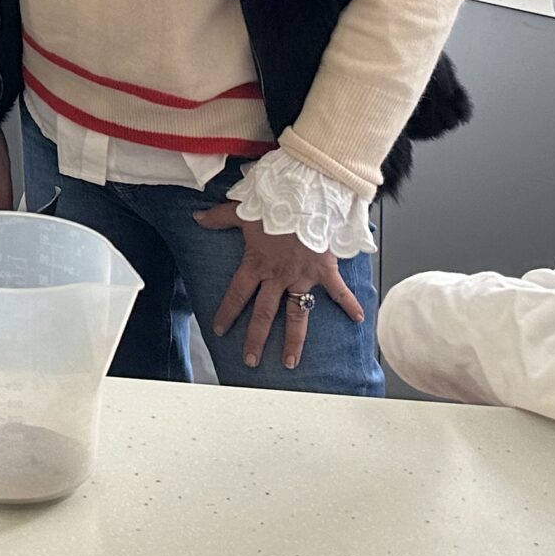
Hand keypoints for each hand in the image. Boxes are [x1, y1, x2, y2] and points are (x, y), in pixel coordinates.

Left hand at [194, 202, 363, 370]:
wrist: (306, 193)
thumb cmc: (275, 200)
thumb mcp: (243, 209)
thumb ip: (220, 217)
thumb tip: (196, 217)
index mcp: (257, 263)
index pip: (238, 293)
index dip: (227, 312)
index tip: (219, 330)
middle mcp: (278, 275)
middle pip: (264, 313)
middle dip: (256, 338)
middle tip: (250, 361)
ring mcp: (302, 276)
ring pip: (296, 315)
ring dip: (294, 340)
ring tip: (290, 362)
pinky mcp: (324, 270)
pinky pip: (338, 292)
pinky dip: (350, 304)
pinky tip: (358, 319)